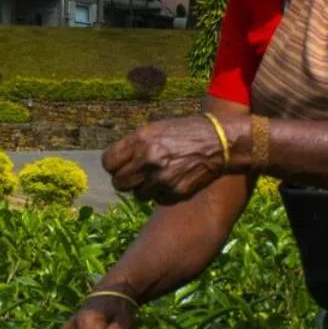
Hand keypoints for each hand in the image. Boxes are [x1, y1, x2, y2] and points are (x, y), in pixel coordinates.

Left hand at [102, 114, 242, 204]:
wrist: (219, 141)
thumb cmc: (185, 132)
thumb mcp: (156, 128)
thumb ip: (133, 145)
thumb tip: (114, 163)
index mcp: (140, 140)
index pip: (108, 163)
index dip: (113, 165)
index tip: (120, 165)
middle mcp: (148, 160)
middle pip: (119, 183)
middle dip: (126, 180)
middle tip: (137, 175)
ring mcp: (162, 178)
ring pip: (138, 195)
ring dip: (145, 188)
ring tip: (158, 176)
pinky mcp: (176, 192)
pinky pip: (157, 200)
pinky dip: (162, 194)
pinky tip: (172, 180)